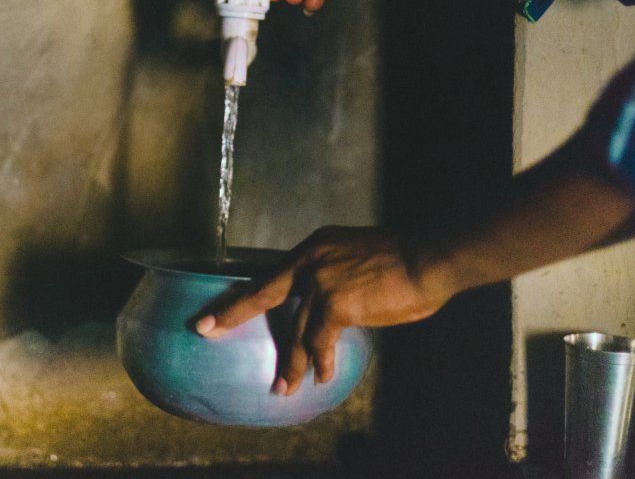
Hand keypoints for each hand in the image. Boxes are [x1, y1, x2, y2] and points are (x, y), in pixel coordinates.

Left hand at [194, 226, 455, 395]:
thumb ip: (335, 273)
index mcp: (315, 246)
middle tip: (205, 329)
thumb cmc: (404, 259)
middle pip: (263, 293)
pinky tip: (322, 377)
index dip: (247, 292)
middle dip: (231, 313)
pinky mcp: (336, 305)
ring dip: (291, 362)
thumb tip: (326, 303)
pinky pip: (321, 341)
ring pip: (296, 330)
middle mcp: (311, 261)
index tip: (223, 305)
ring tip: (283, 388)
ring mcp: (320, 282)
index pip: (273, 274)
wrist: (428, 260)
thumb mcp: (358, 254)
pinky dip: (321, 361)